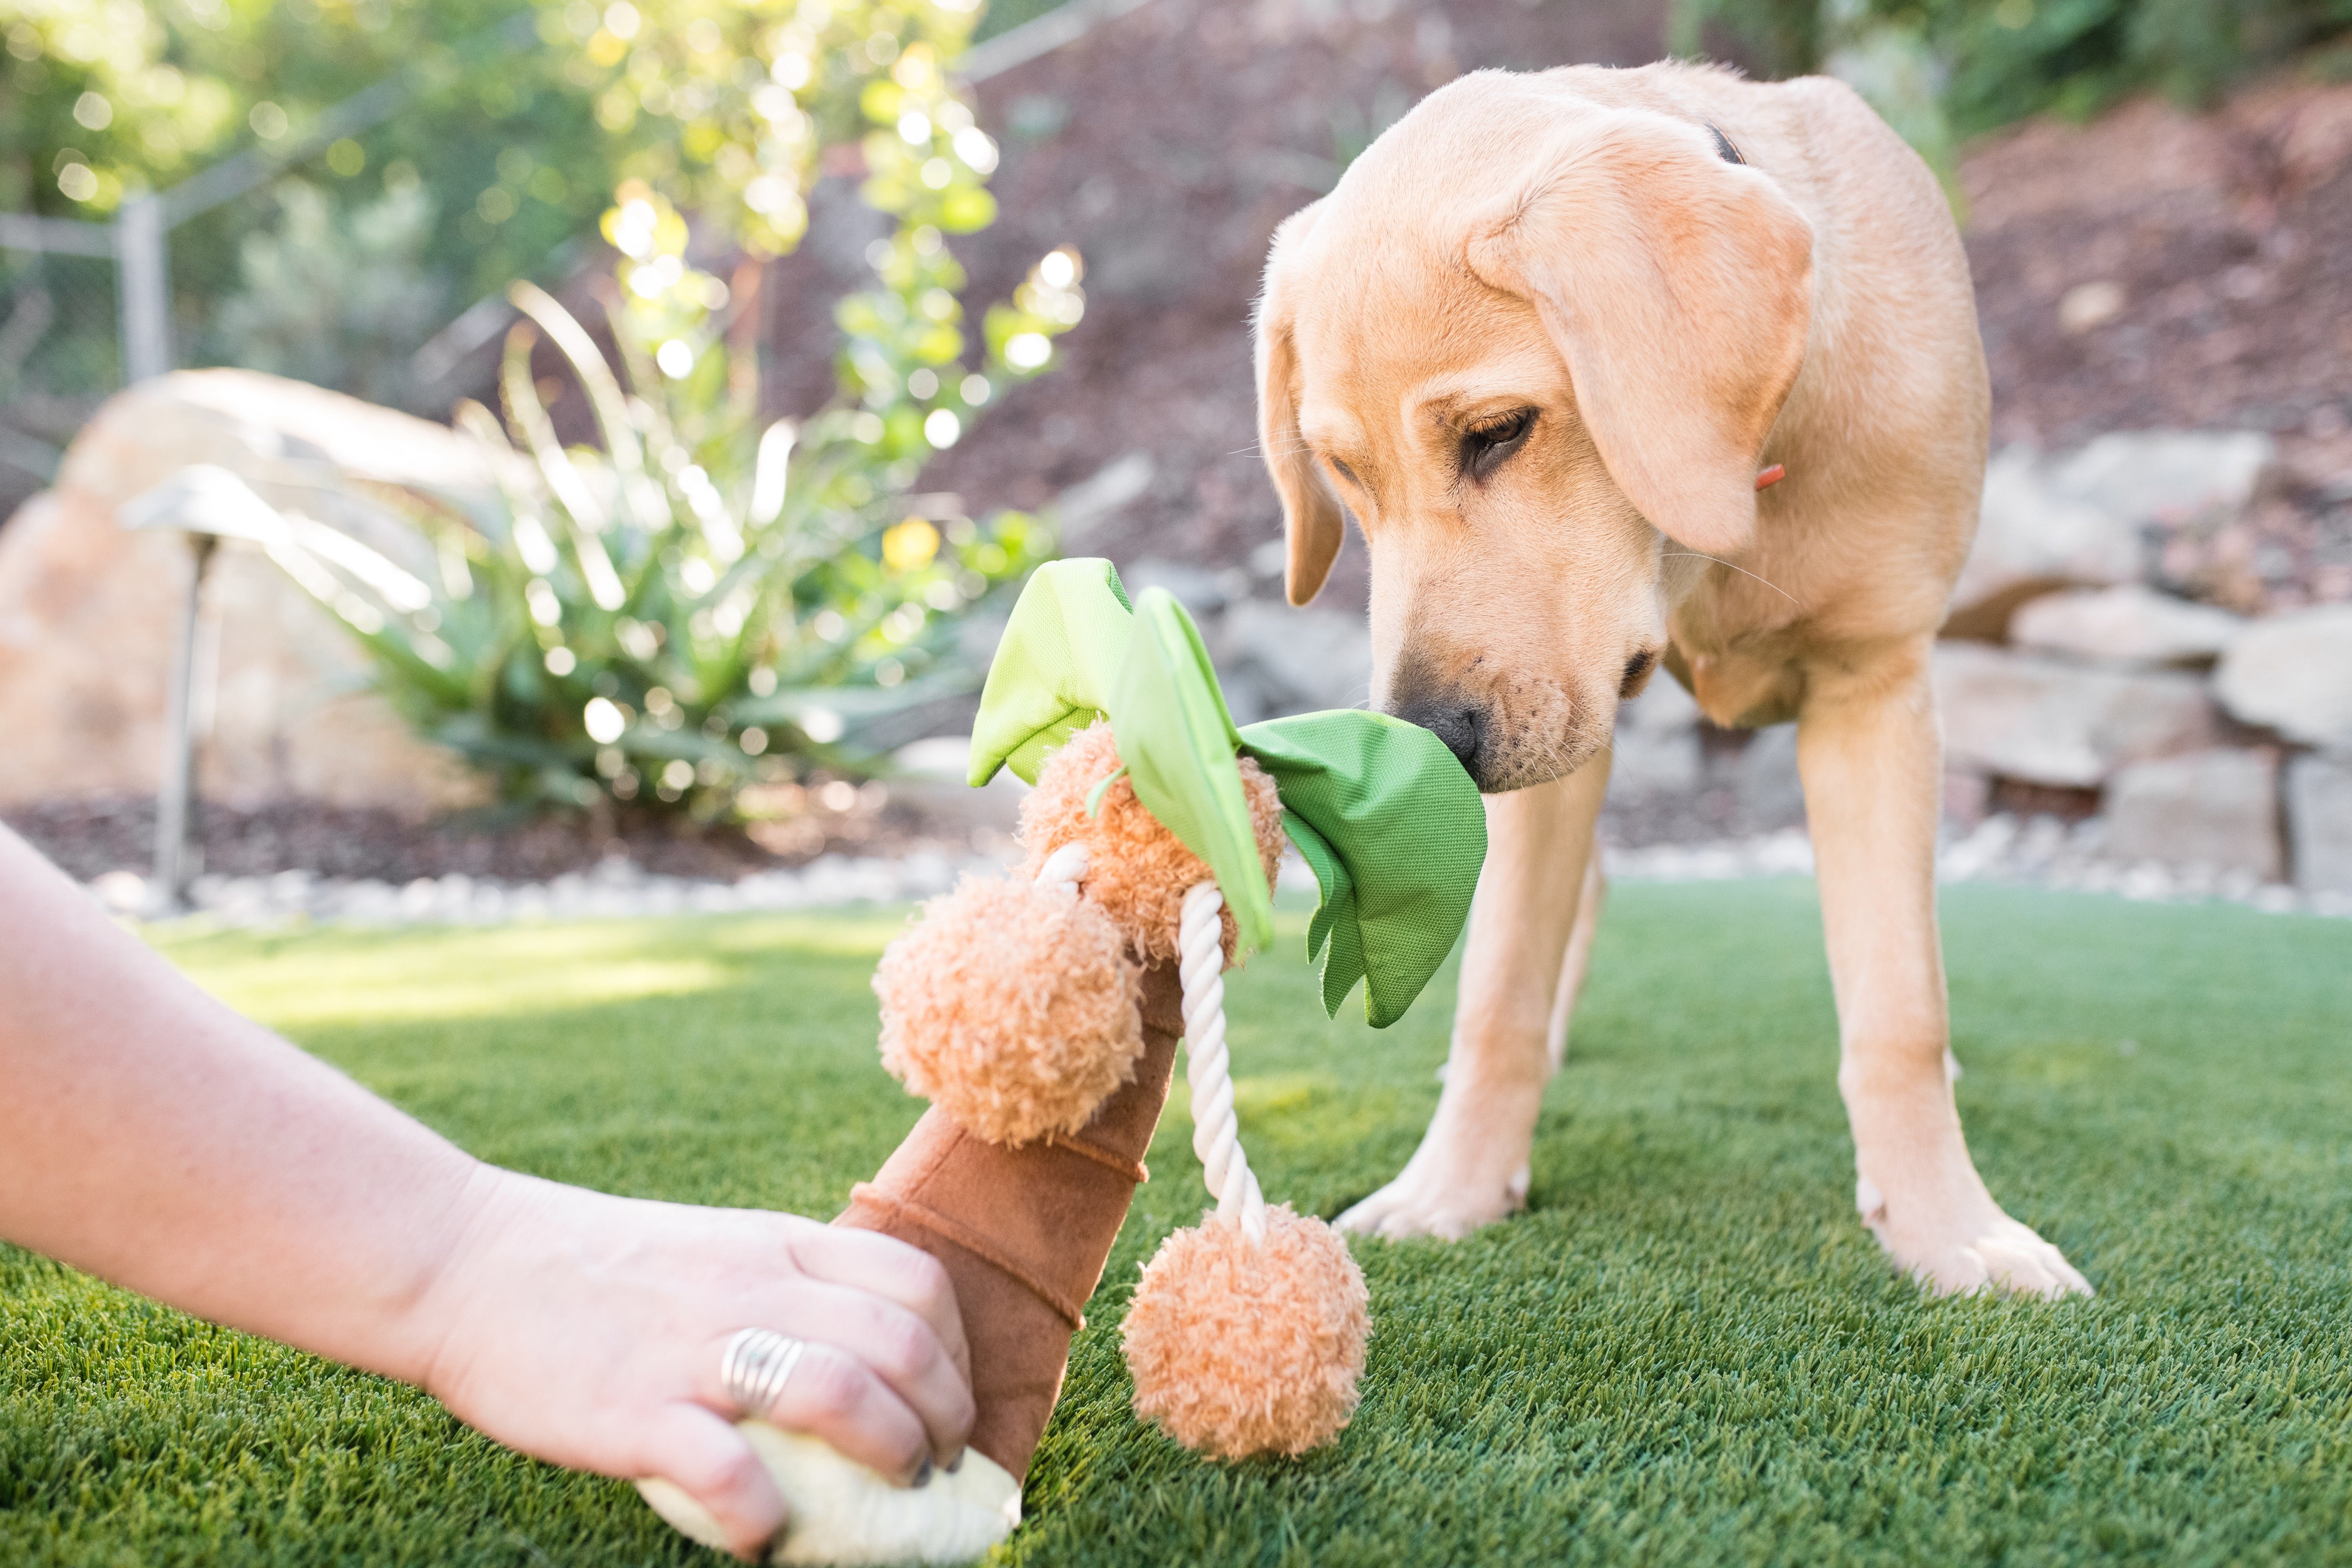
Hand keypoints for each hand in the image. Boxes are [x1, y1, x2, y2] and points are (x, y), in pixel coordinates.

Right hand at [410, 1168, 973, 1559]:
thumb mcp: (717, 1248)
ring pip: (845, 1395)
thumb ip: (784, 1284)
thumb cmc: (596, 1268)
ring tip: (895, 1492)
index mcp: (777, 1245)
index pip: (914, 1282)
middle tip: (936, 1463)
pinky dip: (768, 1521)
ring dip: (892, 1454)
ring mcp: (699, 1350)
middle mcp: (755, 1289)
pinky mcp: (639, 1413)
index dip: (955, 1349)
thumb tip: (856, 1348)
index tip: (948, 1398)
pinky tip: (767, 1539)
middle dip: (945, 1414)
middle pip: (902, 1343)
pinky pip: (734, 1475)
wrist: (469, 1261)